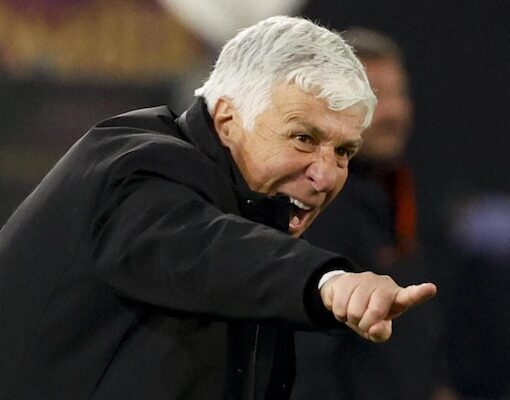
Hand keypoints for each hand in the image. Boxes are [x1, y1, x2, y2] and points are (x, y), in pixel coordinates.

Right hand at [320, 271, 436, 341]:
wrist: (342, 295)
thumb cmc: (366, 314)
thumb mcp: (376, 329)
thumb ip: (381, 333)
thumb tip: (375, 327)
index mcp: (397, 297)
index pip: (411, 296)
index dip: (420, 293)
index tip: (431, 288)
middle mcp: (384, 284)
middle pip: (376, 311)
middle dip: (365, 323)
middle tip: (363, 321)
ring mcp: (365, 279)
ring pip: (355, 311)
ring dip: (351, 319)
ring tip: (353, 312)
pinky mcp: (347, 279)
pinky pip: (341, 306)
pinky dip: (340, 314)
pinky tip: (344, 306)